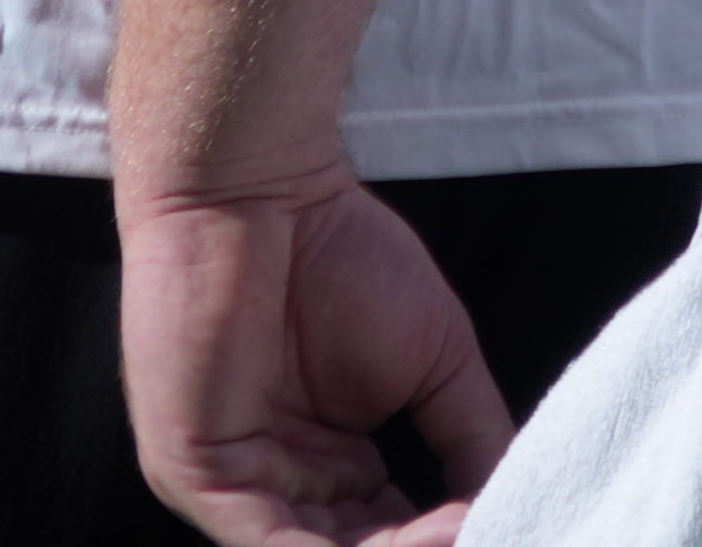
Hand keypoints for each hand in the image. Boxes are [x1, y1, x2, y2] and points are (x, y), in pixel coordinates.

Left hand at [123, 173, 513, 545]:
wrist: (255, 190)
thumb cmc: (339, 254)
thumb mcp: (438, 358)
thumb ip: (469, 436)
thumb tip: (505, 503)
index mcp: (326, 466)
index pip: (386, 536)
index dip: (442, 536)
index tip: (501, 521)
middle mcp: (279, 487)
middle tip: (481, 530)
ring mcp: (233, 486)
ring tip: (456, 532)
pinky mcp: (196, 476)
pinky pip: (266, 543)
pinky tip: (408, 533)